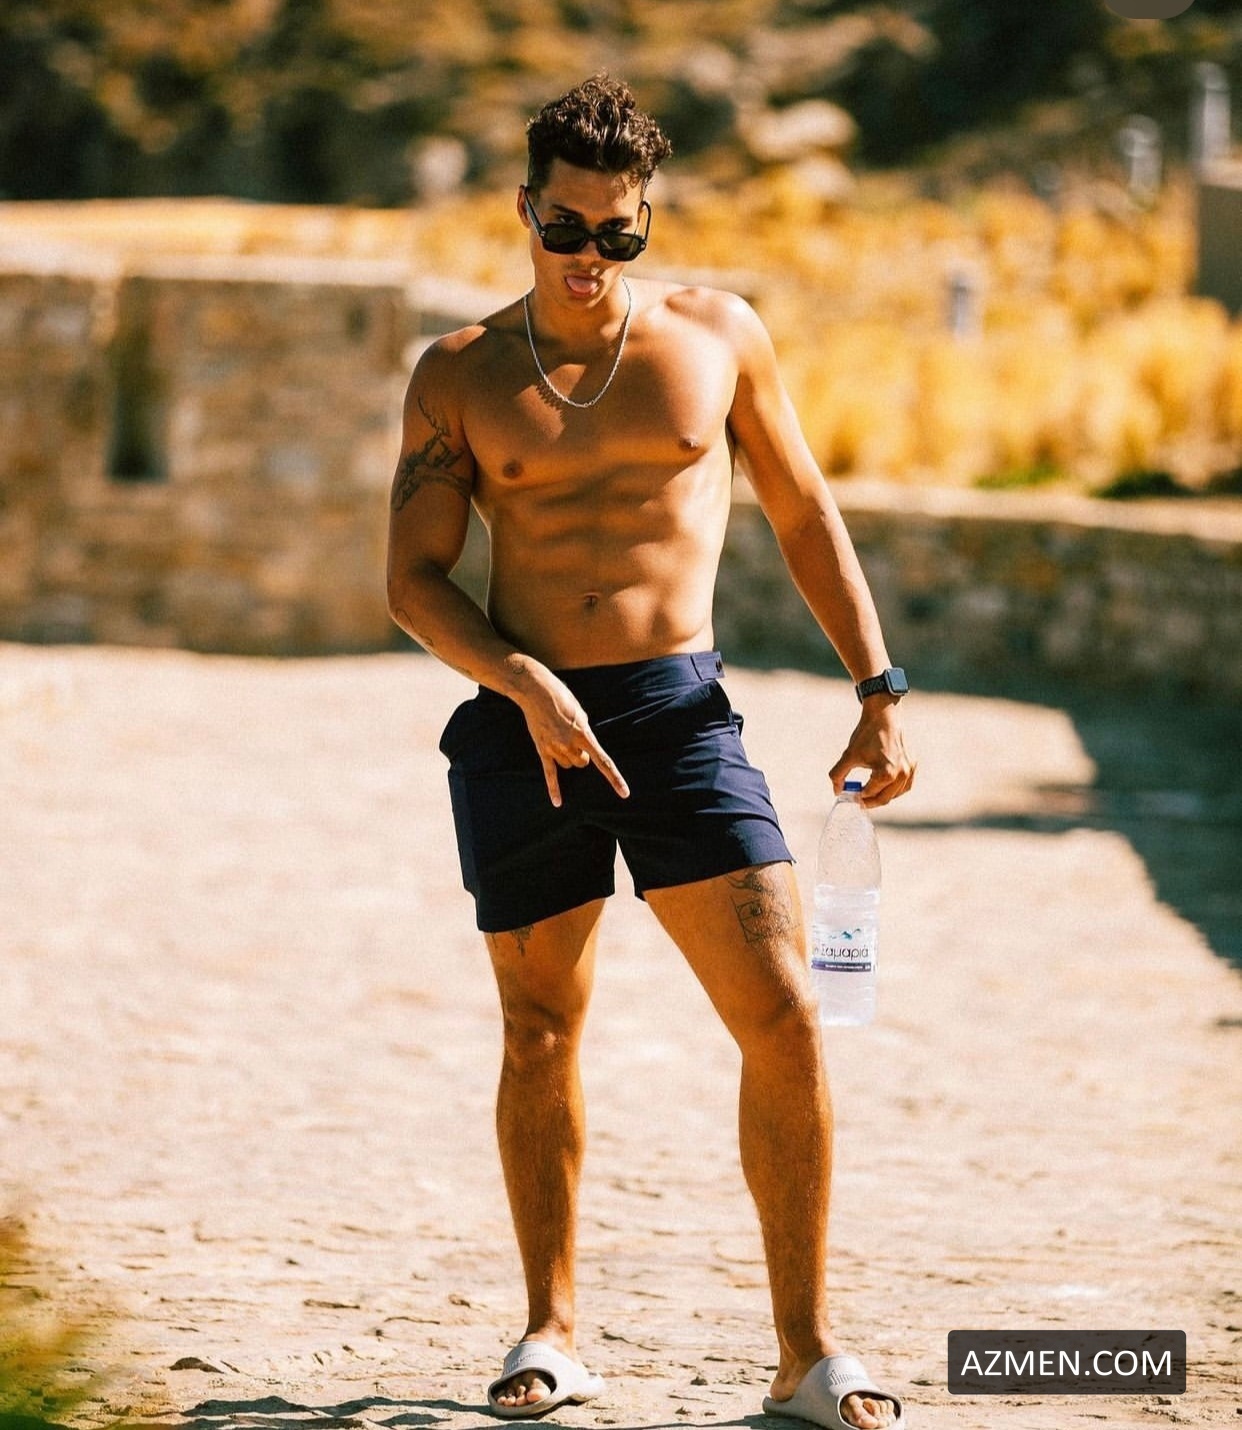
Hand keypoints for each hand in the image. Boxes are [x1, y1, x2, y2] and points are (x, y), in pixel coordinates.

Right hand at [504, 657, 629, 807]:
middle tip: (573, 738)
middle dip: (581, 755)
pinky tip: (557, 803)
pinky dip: (554, 789)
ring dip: (567, 757)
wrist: (536, 691)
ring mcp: (555, 748)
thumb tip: (584, 745)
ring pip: (567, 766)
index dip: (615, 778)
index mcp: (584, 734)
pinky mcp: (542, 749)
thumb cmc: (560, 698)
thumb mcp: (580, 712)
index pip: (603, 761)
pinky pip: (550, 774)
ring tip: (559, 736)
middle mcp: (570, 744)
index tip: (624, 793)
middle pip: (582, 764)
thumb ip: (584, 731)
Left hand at [828, 699, 915, 808]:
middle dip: (870, 801)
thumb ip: (838, 775)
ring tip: (870, 793)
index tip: (850, 796)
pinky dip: (895, 789)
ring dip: (883, 796)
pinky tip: (884, 786)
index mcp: (886, 774)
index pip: (869, 794)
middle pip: (884, 799)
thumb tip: (837, 791)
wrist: (883, 716)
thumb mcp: (848, 755)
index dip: (858, 797)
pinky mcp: (913, 764)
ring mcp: (909, 770)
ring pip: (896, 794)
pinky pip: (905, 785)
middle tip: (859, 799)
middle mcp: (901, 774)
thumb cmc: (866, 735)